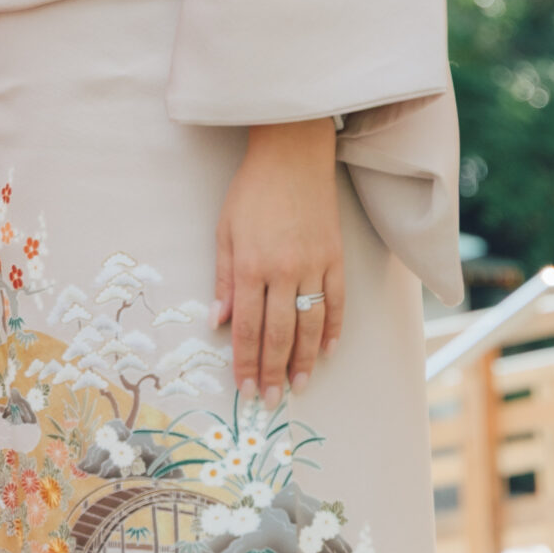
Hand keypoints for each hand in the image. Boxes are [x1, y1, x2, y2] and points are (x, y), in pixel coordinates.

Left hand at [213, 117, 343, 406]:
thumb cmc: (252, 191)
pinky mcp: (336, 257)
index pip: (246, 326)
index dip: (244, 361)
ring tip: (300, 385)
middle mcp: (283, 270)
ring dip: (305, 360)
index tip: (244, 386)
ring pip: (311, 325)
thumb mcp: (225, 231)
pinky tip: (328, 350)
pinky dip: (333, 329)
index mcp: (250, 265)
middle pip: (278, 334)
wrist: (292, 154)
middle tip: (271, 398)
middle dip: (273, 371)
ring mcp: (314, 264)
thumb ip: (223, 279)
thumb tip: (217, 323)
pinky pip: (336, 302)